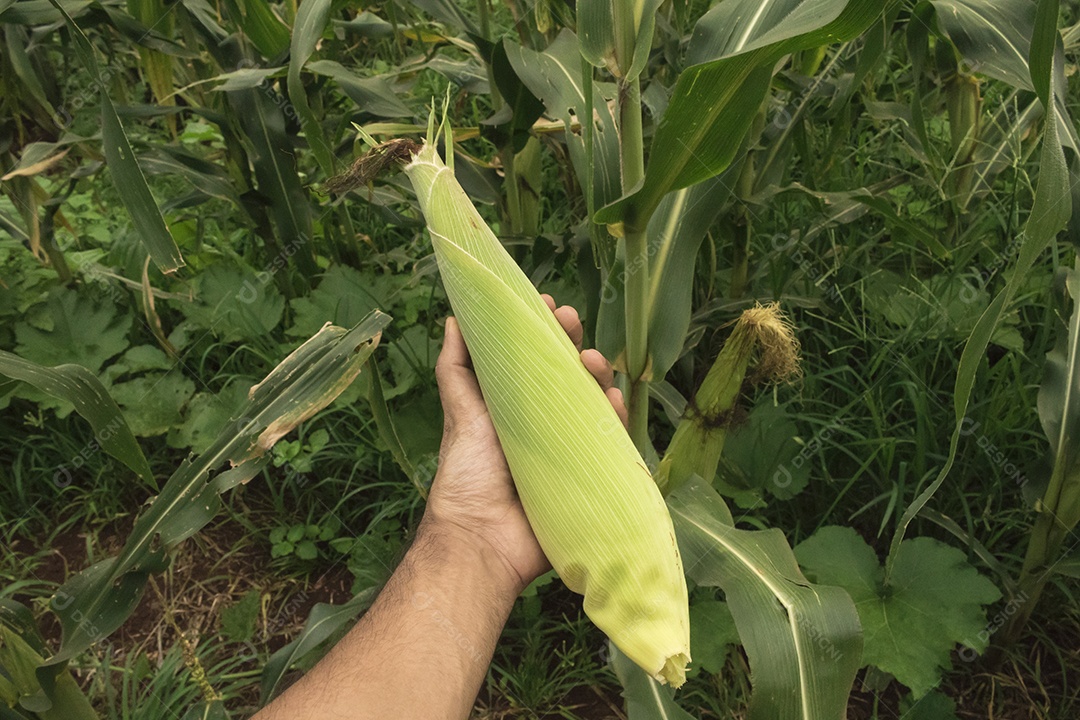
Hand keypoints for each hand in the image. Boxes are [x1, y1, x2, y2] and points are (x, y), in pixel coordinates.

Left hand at [422, 295, 627, 595]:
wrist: (484, 537)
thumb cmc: (467, 474)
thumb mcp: (460, 412)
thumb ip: (456, 369)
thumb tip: (454, 319)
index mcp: (514, 406)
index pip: (535, 360)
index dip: (543, 332)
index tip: (546, 305)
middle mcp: (545, 423)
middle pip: (568, 374)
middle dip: (572, 343)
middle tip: (570, 321)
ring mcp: (571, 447)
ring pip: (594, 401)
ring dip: (597, 373)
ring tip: (591, 360)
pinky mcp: (591, 472)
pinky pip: (611, 440)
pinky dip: (615, 416)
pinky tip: (614, 397)